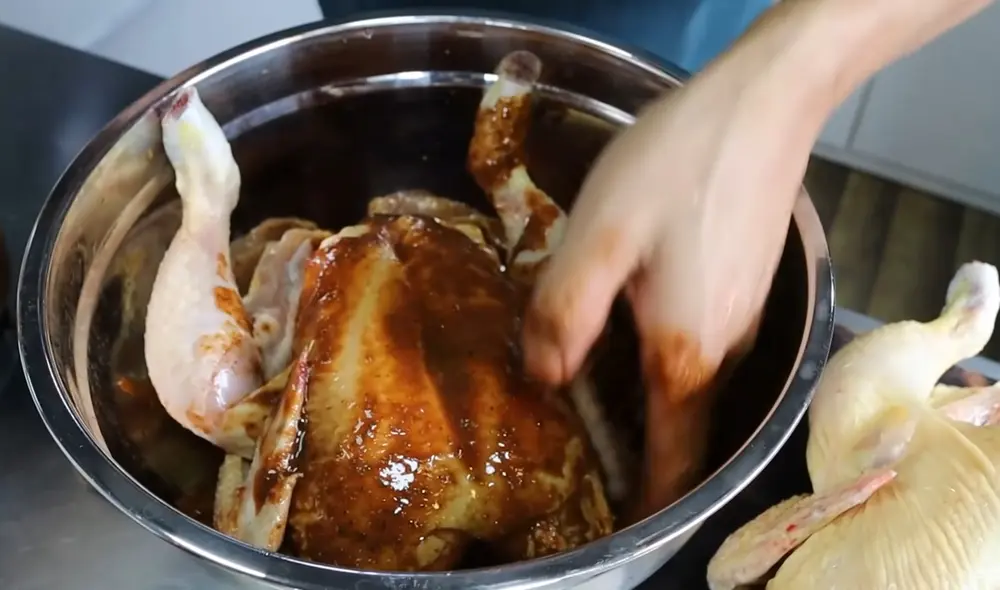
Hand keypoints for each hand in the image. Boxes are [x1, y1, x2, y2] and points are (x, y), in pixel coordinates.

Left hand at [522, 47, 829, 515]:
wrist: (762, 103)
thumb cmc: (677, 166)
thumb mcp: (599, 237)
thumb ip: (566, 315)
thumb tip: (545, 379)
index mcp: (684, 352)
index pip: (670, 460)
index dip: (645, 499)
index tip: (616, 520)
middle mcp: (722, 350)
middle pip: (676, 425)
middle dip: (635, 451)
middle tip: (579, 452)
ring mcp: (739, 318)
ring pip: (684, 382)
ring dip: (643, 400)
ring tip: (590, 394)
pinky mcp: (741, 287)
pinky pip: (696, 344)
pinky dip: (660, 358)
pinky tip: (625, 326)